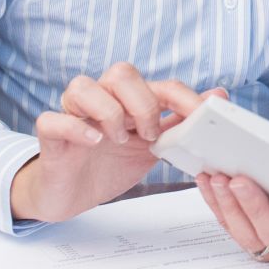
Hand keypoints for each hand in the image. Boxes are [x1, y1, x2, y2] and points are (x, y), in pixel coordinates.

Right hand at [10, 63, 222, 222]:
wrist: (71, 195)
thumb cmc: (110, 164)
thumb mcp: (152, 147)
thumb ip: (180, 122)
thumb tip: (218, 94)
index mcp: (128, 101)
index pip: (160, 85)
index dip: (184, 98)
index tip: (201, 117)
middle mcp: (100, 99)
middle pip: (121, 73)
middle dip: (143, 103)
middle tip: (150, 134)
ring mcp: (73, 115)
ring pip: (84, 86)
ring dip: (109, 111)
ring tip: (120, 140)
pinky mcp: (50, 136)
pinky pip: (53, 119)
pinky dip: (75, 127)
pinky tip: (94, 142)